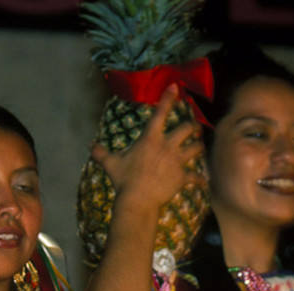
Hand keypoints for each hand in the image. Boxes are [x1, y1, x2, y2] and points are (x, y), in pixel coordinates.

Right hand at [94, 87, 204, 217]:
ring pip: (196, 148)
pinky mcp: (182, 176)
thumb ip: (101, 153)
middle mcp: (167, 146)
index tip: (175, 87)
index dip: (168, 98)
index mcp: (150, 139)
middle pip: (188, 128)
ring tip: (199, 146)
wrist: (138, 200)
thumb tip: (90, 145)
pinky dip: (200, 179)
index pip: (160, 113)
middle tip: (194, 127)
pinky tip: (203, 182)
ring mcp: (177, 161)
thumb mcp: (110, 164)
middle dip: (193, 126)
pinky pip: (196, 177)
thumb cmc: (124, 180)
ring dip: (199, 146)